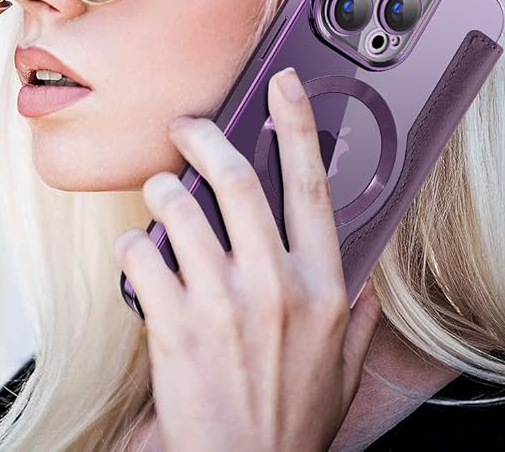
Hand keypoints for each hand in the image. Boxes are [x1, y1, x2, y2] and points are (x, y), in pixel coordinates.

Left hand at [115, 65, 382, 451]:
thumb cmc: (291, 420)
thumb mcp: (344, 369)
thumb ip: (362, 321)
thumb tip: (370, 284)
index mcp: (322, 287)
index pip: (311, 185)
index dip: (298, 125)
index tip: (284, 86)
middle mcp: (275, 285)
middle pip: (237, 180)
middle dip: (206, 137)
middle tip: (187, 126)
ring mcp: (222, 303)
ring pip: (181, 209)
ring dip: (164, 188)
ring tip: (160, 188)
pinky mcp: (174, 325)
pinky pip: (142, 257)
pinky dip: (133, 242)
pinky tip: (137, 248)